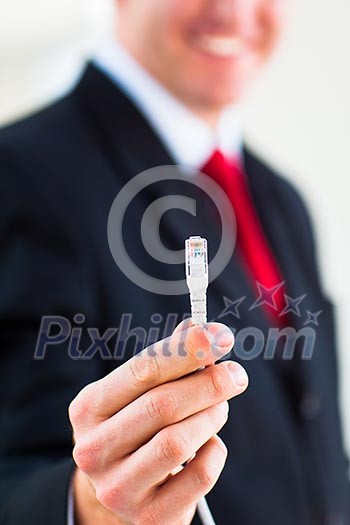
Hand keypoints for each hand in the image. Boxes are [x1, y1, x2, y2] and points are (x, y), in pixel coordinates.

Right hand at [69, 319, 248, 524]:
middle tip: (236, 375)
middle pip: (162, 405)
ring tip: (219, 407)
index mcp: (89, 408)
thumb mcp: (137, 392)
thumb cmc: (135, 427)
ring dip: (211, 416)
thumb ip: (166, 359)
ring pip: (179, 441)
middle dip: (208, 383)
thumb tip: (200, 328)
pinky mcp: (149, 516)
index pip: (143, 369)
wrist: (121, 488)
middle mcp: (94, 449)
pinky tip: (210, 443)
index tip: (221, 336)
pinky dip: (214, 452)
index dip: (187, 349)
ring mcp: (118, 487)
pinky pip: (199, 476)